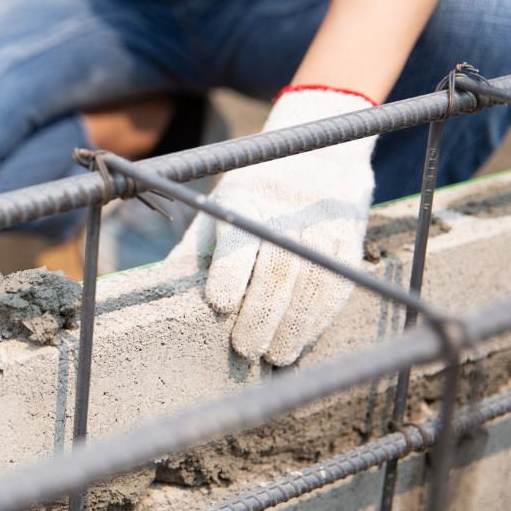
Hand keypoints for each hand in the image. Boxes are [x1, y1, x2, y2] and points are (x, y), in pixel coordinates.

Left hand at [171, 87, 377, 365]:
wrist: (321, 154)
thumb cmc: (253, 192)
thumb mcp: (218, 207)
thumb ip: (195, 249)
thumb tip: (160, 291)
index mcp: (245, 199)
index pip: (239, 241)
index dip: (229, 275)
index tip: (220, 306)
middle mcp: (287, 210)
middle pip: (277, 271)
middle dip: (262, 315)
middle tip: (247, 350)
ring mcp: (323, 224)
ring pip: (312, 282)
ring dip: (294, 326)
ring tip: (275, 356)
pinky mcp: (350, 238)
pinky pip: (337, 284)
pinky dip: (321, 318)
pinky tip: (304, 339)